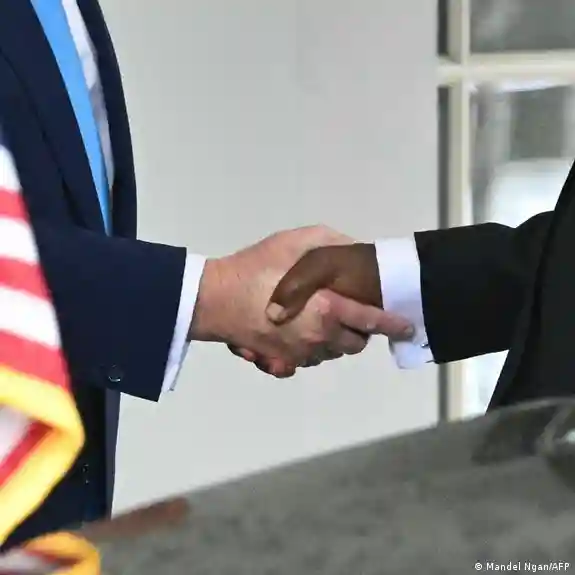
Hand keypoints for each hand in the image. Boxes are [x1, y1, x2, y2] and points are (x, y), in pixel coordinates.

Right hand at [189, 226, 396, 367]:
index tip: (407, 327)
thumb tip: (357, 251)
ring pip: (332, 354)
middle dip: (359, 332)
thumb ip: (333, 244)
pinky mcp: (283, 362)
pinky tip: (302, 331)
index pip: (371, 321)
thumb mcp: (297, 242)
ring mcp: (300, 354)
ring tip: (323, 319)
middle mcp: (319, 337)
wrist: (215, 299)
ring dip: (335, 340)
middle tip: (350, 313)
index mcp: (327, 309)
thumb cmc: (257, 268)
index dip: (393, 324)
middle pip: (355, 344)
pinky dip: (314, 349)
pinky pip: (310, 361)